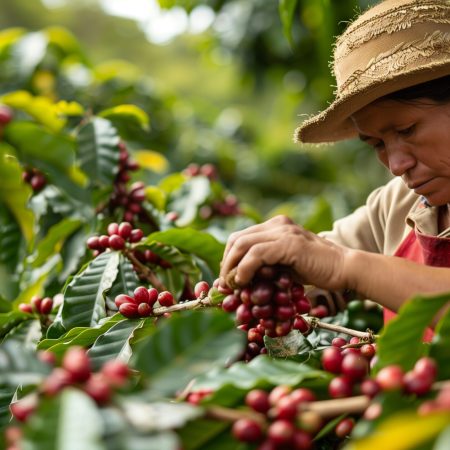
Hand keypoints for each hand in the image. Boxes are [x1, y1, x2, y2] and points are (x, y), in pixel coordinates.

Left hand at [220, 215, 350, 290]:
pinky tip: (243, 282)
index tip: (226, 277)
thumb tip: (240, 280)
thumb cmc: (317, 270)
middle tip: (225, 283)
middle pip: (237, 239)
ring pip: (242, 244)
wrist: (344, 269)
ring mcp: (283, 231)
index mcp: (276, 226)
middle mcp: (277, 224)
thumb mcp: (285, 265)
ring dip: (231, 267)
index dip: (229, 257)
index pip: (241, 237)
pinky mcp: (289, 244)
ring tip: (231, 285)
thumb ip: (265, 266)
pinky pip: (256, 254)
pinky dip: (244, 269)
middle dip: (226, 262)